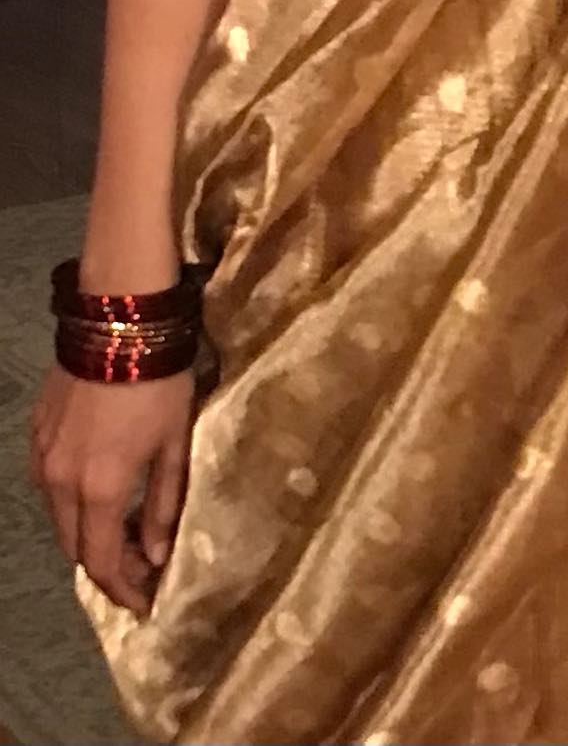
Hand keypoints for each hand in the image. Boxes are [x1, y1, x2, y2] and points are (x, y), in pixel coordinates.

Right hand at [31, 364, 195, 615]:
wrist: (119, 321)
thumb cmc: (158, 382)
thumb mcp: (174, 444)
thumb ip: (163, 505)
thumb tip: (155, 555)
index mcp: (99, 489)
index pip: (101, 562)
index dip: (122, 589)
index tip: (144, 602)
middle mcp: (60, 482)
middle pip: (74, 547)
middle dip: (105, 566)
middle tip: (138, 570)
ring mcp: (43, 457)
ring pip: (58, 518)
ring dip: (86, 534)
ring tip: (121, 532)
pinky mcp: (37, 433)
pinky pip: (49, 485)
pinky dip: (71, 503)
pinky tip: (98, 493)